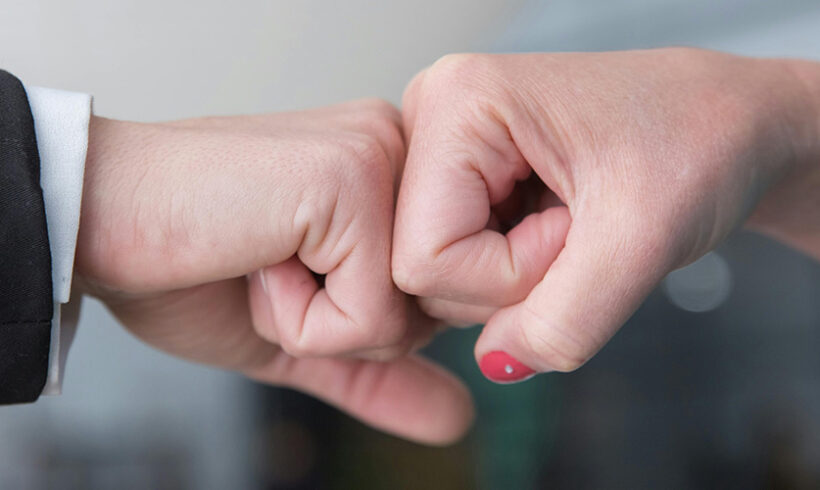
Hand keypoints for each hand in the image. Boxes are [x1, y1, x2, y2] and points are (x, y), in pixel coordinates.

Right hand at [75, 100, 472, 444]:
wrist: (97, 222)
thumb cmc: (190, 265)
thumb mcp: (302, 336)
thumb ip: (381, 374)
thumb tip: (459, 420)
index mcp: (398, 175)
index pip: (441, 302)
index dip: (366, 327)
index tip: (289, 274)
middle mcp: (403, 149)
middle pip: (434, 314)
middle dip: (347, 330)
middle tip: (271, 270)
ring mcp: (382, 156)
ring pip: (407, 318)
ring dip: (317, 326)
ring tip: (260, 260)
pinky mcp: (351, 178)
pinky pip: (370, 312)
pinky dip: (301, 321)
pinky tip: (255, 260)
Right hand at [393, 49, 819, 381]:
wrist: (733, 125)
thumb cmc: (702, 142)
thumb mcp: (644, 238)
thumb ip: (566, 320)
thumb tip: (497, 363)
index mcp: (456, 102)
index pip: (424, 257)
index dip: (508, 277)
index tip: (578, 231)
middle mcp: (433, 113)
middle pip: (420, 264)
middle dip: (509, 279)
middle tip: (579, 227)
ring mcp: (443, 144)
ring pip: (436, 270)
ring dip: (514, 276)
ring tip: (571, 221)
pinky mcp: (462, 171)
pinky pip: (455, 258)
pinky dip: (510, 268)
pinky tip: (552, 226)